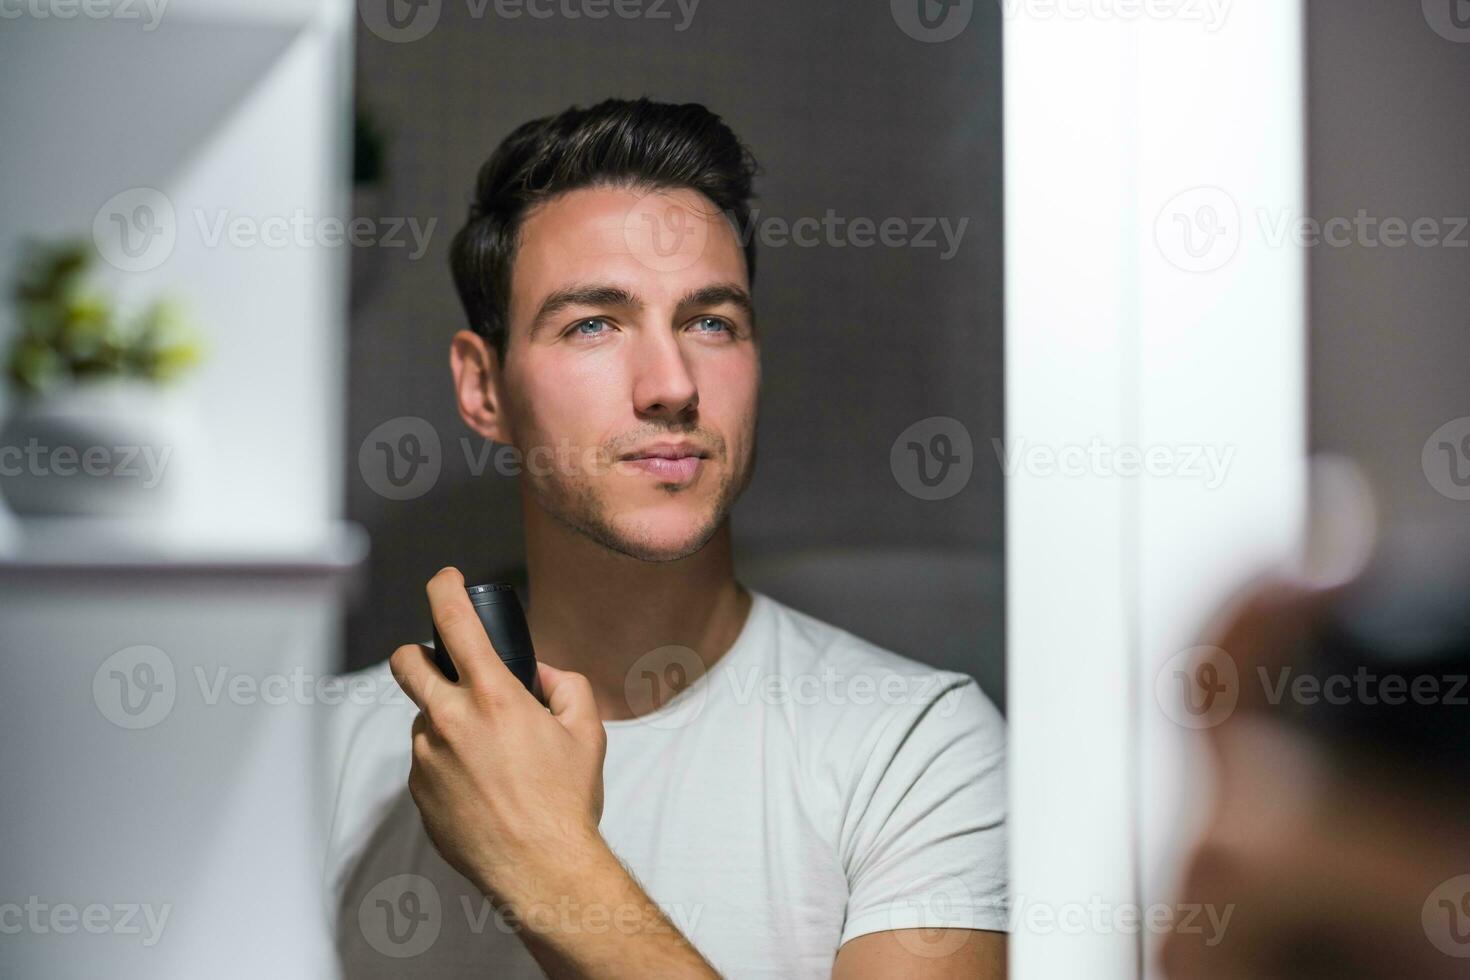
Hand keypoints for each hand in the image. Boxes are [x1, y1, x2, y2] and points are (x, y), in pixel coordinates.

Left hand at [389, 567, 608, 907]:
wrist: (541, 868)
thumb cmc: (565, 800)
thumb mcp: (586, 730)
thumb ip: (564, 685)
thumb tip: (539, 673)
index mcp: (493, 697)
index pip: (453, 621)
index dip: (445, 588)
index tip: (447, 579)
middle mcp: (450, 721)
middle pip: (406, 662)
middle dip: (418, 653)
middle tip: (442, 664)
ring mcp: (427, 759)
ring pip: (424, 719)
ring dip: (446, 721)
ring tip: (488, 756)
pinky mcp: (418, 793)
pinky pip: (426, 762)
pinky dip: (447, 762)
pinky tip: (480, 787)